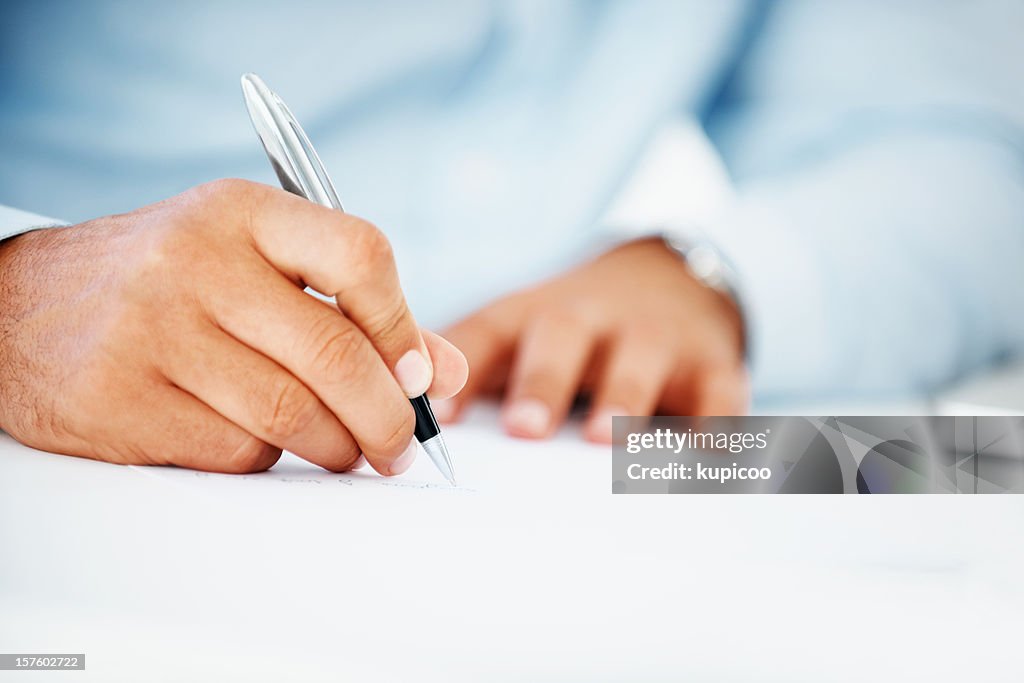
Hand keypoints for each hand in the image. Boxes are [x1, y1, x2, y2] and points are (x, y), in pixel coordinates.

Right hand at [0, 179, 466, 473]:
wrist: (21, 306)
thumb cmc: (168, 283)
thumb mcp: (256, 264)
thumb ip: (356, 309)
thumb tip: (447, 373)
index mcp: (241, 212)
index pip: (360, 254)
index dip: (405, 326)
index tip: (420, 378)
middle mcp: (196, 262)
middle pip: (333, 356)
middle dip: (387, 419)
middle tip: (400, 448)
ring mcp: (154, 332)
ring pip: (290, 416)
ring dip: (334, 448)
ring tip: (340, 449)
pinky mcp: (123, 401)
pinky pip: (236, 452)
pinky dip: (266, 459)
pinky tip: (254, 440)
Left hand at [438, 237, 746, 441]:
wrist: (668, 279)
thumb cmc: (573, 328)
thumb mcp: (521, 328)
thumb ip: (475, 366)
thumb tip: (410, 424)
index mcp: (532, 314)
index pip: (487, 333)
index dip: (461, 371)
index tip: (440, 419)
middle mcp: (591, 318)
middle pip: (561, 338)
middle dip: (542, 380)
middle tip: (525, 428)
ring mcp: (653, 337)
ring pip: (638, 361)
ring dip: (621, 398)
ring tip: (603, 439)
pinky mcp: (710, 362)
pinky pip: (720, 391)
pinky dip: (720, 422)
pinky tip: (710, 455)